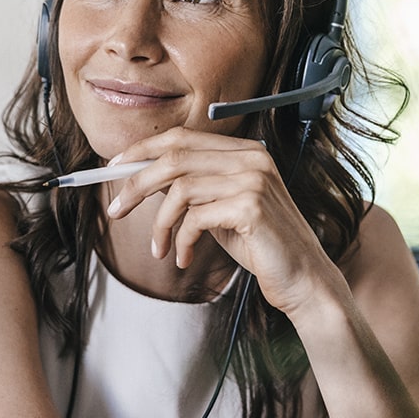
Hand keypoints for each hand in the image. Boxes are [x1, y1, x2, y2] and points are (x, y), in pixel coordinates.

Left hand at [104, 127, 339, 312]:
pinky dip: (181, 241)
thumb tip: (143, 177)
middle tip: (116, 210)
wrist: (303, 280)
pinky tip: (184, 258)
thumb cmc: (260, 246)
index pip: (182, 137)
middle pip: (175, 157)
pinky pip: (195, 219)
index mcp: (245, 151)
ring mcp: (253, 180)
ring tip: (159, 249)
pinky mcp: (251, 208)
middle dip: (137, 183)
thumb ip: (193, 188)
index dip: (143, 150)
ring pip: (180, 190)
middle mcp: (251, 158)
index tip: (115, 169)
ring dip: (160, 224)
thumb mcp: (221, 210)